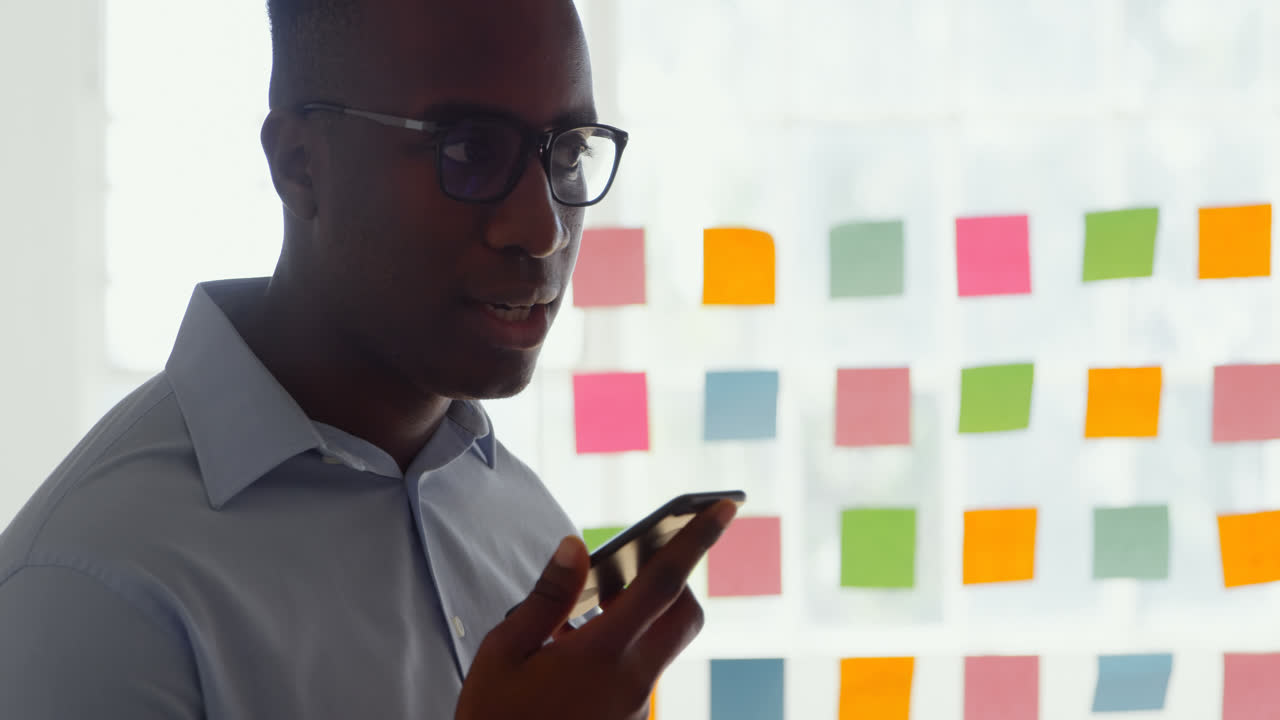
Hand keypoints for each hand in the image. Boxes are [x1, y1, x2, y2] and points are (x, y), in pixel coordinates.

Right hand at [455, 500, 737, 719]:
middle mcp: (633, 680)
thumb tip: (576, 547)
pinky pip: (640, 671)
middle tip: (629, 566)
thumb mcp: (504, 653)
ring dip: (642, 615)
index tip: (724, 507)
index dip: (696, 540)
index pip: (664, 584)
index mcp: (604, 655)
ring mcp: (634, 706)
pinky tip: (571, 649)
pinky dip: (621, 647)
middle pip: (683, 615)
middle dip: (673, 581)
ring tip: (587, 606)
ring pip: (662, 644)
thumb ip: (547, 597)